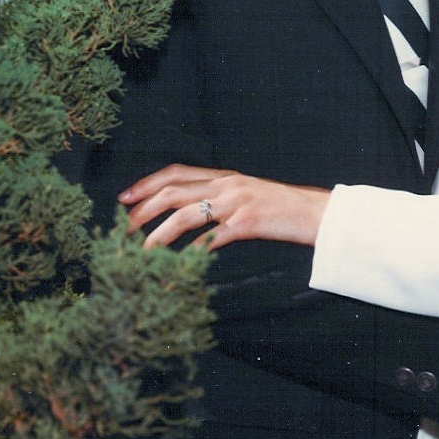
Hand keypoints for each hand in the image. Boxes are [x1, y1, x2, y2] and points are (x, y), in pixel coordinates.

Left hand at [119, 164, 329, 249]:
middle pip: (174, 191)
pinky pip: (211, 238)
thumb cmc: (280, 208)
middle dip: (143, 209)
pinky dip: (191, 252)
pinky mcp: (247, 222)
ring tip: (141, 252)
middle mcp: (226, 184)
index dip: (147, 183)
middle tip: (122, 227)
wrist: (315, 212)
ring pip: (186, 213)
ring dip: (158, 234)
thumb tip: (188, 213)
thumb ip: (220, 198)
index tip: (124, 198)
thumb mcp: (246, 194)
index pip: (176, 172)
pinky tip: (179, 265)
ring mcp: (236, 202)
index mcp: (224, 176)